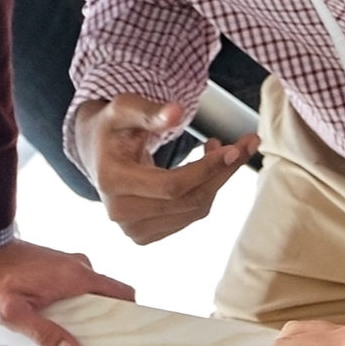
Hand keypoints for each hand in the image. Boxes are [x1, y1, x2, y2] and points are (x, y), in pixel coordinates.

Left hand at [0, 239, 134, 345]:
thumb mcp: (12, 313)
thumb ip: (43, 332)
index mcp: (77, 277)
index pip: (123, 294)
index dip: (130, 316)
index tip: (127, 338)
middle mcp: (79, 268)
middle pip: (108, 299)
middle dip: (105, 322)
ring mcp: (69, 266)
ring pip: (91, 296)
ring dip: (86, 315)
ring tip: (74, 341)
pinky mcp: (58, 268)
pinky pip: (76, 290)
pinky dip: (74, 306)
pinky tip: (58, 323)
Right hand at [84, 95, 257, 244]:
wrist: (98, 154)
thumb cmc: (113, 128)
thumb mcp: (124, 109)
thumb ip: (149, 112)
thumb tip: (176, 113)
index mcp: (112, 181)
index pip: (171, 185)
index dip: (207, 169)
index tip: (235, 149)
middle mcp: (121, 213)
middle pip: (189, 199)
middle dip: (223, 171)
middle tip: (246, 144)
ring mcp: (133, 230)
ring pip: (195, 209)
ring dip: (218, 179)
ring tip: (221, 149)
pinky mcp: (146, 236)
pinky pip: (190, 216)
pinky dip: (206, 191)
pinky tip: (205, 169)